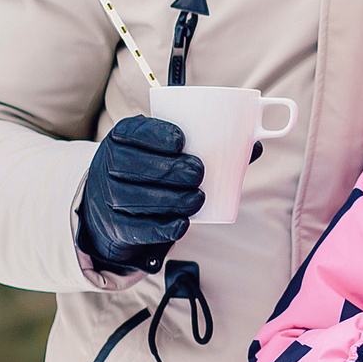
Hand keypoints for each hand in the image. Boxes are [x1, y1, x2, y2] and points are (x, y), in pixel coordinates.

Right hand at [76, 116, 204, 276]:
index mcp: (122, 137)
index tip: (181, 142)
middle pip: (137, 167)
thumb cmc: (149, 170)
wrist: (111, 204)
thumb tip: (255, 147)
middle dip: (171, 170)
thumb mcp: (162, 150)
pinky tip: (182, 224)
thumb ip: (205, 145)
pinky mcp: (115, 227)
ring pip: (138, 199)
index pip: (135, 132)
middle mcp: (108, 164)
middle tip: (198, 173)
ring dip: (172, 200)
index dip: (156, 135)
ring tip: (197, 198)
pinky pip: (138, 229)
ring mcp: (107, 197)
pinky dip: (162, 228)